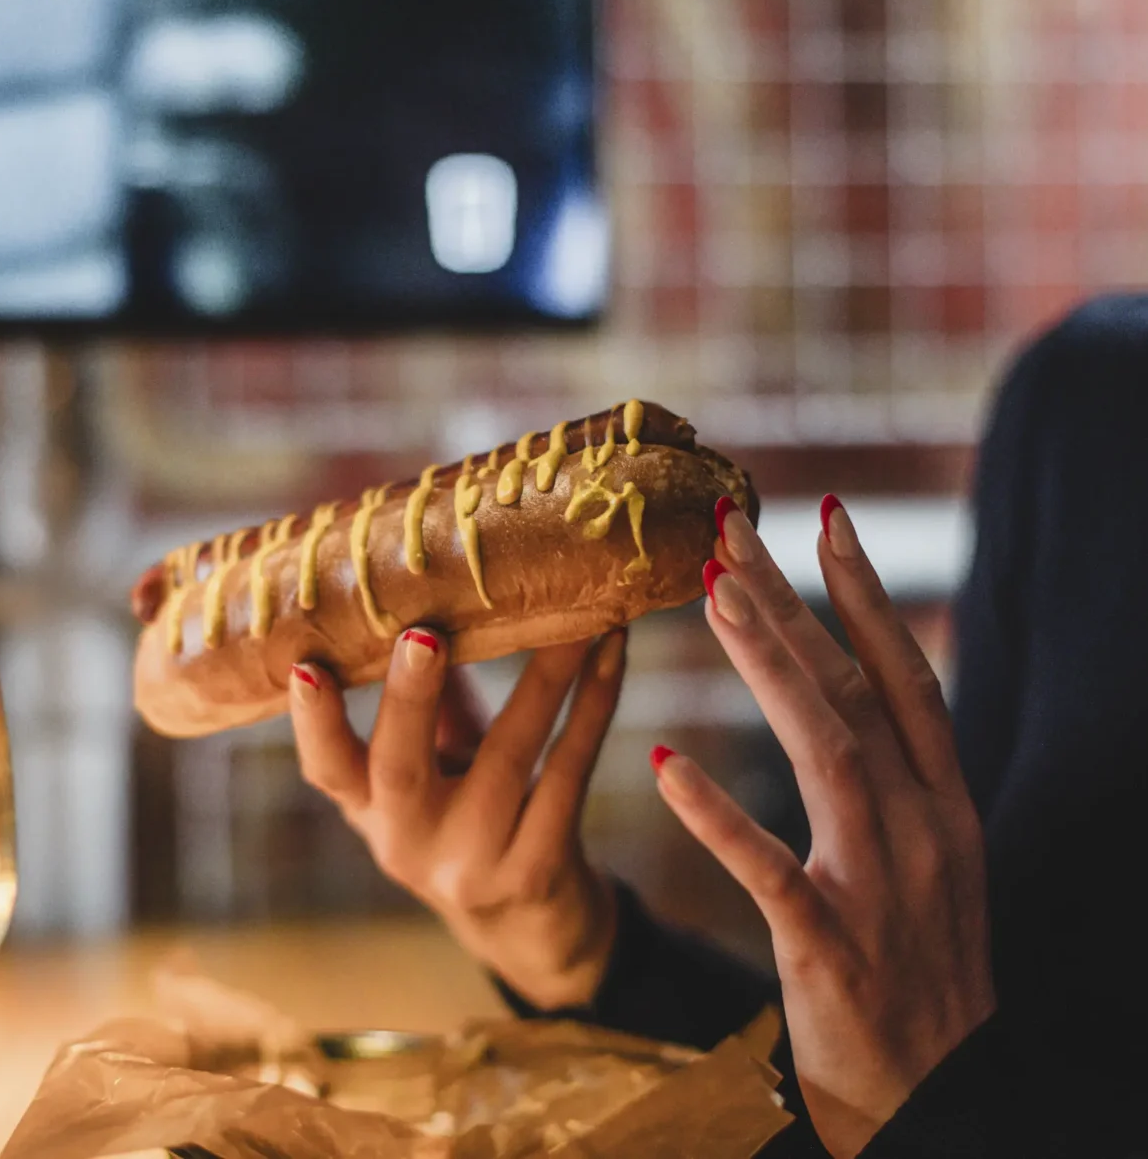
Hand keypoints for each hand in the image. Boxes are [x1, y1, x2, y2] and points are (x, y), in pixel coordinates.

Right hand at [288, 628, 625, 1009]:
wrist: (531, 929)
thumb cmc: (473, 821)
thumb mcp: (434, 775)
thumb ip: (431, 705)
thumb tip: (442, 599)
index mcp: (373, 812)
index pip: (326, 770)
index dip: (313, 722)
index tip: (306, 666)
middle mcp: (410, 844)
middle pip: (401, 769)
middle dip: (411, 699)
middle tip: (423, 635)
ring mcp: (474, 864)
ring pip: (509, 758)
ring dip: (545, 677)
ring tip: (573, 617)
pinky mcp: (539, 868)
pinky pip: (569, 772)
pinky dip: (593, 705)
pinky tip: (612, 651)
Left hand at [653, 496, 994, 1158]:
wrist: (941, 1094)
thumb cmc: (920, 965)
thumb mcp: (928, 855)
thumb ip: (892, 774)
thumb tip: (844, 689)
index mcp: (943, 801)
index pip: (902, 674)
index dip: (864, 592)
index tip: (822, 516)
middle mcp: (922, 827)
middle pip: (851, 689)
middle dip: (791, 601)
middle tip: (729, 529)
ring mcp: (882, 886)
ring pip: (825, 752)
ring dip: (770, 668)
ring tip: (713, 598)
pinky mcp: (832, 950)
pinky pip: (769, 872)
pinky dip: (719, 818)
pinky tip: (667, 767)